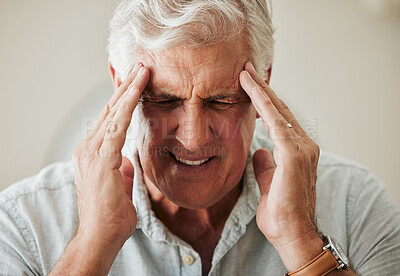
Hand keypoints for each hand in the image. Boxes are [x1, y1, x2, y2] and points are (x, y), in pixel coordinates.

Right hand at [72, 63, 148, 246]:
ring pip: (113, 113)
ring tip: (143, 70)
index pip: (109, 120)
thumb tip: (127, 159)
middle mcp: (88, 148)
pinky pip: (117, 126)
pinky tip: (138, 90)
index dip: (122, 100)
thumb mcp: (119, 183)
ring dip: (129, 90)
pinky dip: (128, 106)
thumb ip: (121, 167)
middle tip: (140, 66)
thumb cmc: (111, 213)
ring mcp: (91, 152)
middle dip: (125, 87)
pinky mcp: (101, 158)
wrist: (101, 235)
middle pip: (109, 110)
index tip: (134, 82)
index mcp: (92, 153)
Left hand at [240, 62, 322, 270]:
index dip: (265, 102)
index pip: (279, 120)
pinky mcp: (294, 154)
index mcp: (298, 152)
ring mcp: (302, 148)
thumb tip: (259, 151)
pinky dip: (262, 103)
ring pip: (277, 110)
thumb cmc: (282, 213)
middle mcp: (304, 146)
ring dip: (261, 90)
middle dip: (262, 88)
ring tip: (245, 72)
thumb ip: (266, 165)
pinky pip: (275, 121)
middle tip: (246, 69)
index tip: (249, 85)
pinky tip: (250, 89)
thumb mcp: (269, 184)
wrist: (293, 234)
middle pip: (279, 110)